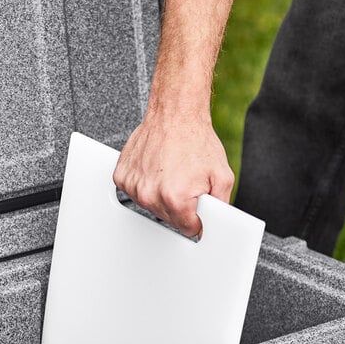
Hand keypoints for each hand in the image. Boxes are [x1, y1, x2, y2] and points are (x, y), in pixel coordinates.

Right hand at [113, 106, 234, 236]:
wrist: (175, 114)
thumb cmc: (195, 140)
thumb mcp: (222, 176)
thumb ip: (221, 207)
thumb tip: (216, 224)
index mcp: (175, 198)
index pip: (188, 229)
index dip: (197, 217)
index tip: (196, 203)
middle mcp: (150, 194)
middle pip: (168, 219)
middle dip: (180, 204)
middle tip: (185, 181)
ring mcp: (134, 186)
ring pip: (151, 206)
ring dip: (161, 195)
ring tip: (171, 172)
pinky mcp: (122, 177)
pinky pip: (135, 193)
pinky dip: (145, 184)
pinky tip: (156, 169)